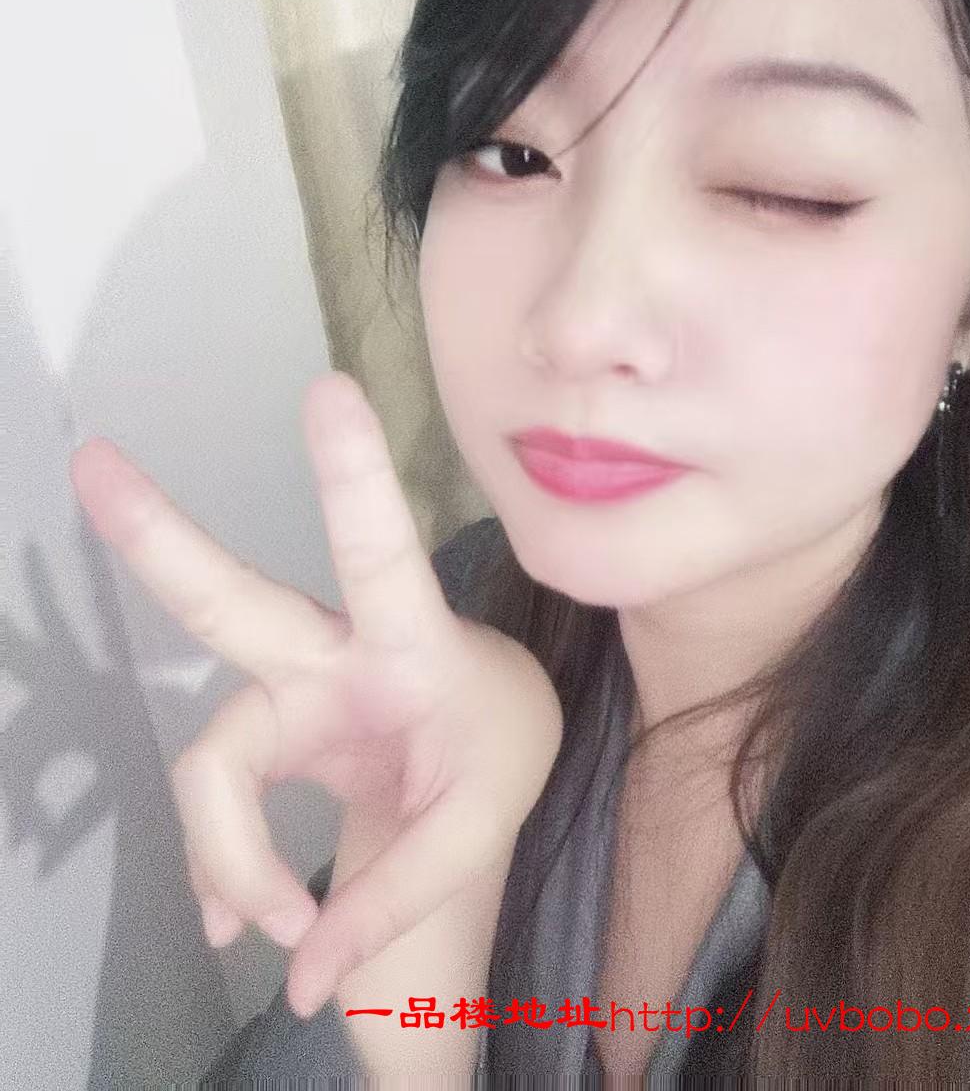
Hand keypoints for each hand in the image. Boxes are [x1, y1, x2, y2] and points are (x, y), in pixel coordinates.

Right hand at [69, 371, 563, 1017]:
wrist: (480, 741)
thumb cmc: (490, 746)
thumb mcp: (478, 820)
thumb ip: (400, 897)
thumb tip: (299, 968)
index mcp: (409, 639)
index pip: (381, 552)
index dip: (351, 476)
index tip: (331, 387)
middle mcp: (332, 648)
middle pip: (232, 604)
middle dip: (160, 537)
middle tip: (92, 463)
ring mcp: (288, 688)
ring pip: (213, 762)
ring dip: (232, 857)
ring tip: (280, 927)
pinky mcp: (264, 728)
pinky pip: (217, 802)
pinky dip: (227, 868)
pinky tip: (240, 915)